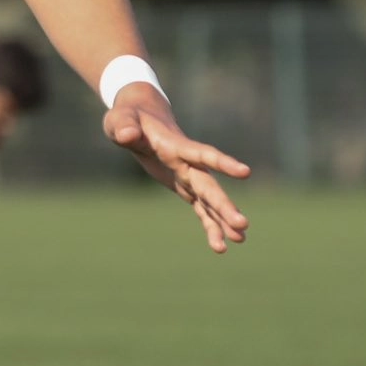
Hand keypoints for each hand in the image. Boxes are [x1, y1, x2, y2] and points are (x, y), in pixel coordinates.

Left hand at [103, 87, 250, 252]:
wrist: (138, 119)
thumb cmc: (128, 118)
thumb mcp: (120, 120)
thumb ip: (124, 126)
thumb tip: (127, 135)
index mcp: (176, 146)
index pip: (203, 154)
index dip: (222, 163)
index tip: (245, 172)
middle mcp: (188, 164)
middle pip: (209, 186)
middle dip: (224, 205)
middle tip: (243, 225)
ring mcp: (188, 177)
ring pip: (209, 202)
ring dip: (223, 221)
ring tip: (240, 241)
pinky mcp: (184, 187)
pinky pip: (201, 210)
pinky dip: (210, 226)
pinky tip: (220, 247)